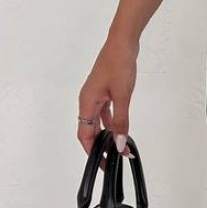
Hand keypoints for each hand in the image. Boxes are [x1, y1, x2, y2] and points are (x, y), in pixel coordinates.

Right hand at [77, 37, 137, 165]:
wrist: (123, 43)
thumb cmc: (119, 65)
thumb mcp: (122, 96)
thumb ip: (121, 121)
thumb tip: (119, 144)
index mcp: (86, 103)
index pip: (84, 135)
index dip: (92, 152)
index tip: (102, 164)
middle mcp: (88, 101)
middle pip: (90, 131)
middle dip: (101, 147)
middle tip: (114, 160)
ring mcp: (96, 96)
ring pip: (98, 123)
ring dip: (108, 136)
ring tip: (120, 148)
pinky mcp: (105, 92)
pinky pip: (105, 113)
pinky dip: (112, 123)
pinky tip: (121, 130)